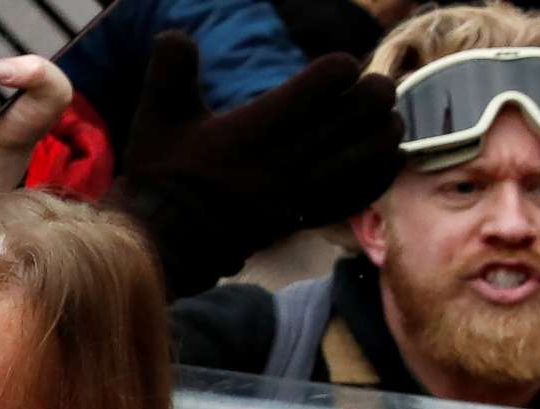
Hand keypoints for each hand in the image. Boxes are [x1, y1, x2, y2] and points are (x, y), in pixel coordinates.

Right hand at [111, 34, 401, 291]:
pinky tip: (375, 154)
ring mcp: (304, 191)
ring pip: (377, 146)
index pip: (332, 77)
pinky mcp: (310, 216)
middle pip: (368, 105)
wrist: (165, 243)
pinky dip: (381, 165)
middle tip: (361, 91)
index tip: (327, 75)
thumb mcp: (156, 120)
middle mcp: (288, 159)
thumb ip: (169, 72)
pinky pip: (369, 187)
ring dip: (382, 126)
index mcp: (256, 129)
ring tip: (370, 122)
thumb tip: (173, 34)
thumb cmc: (162, 176)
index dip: (338, 67)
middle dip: (372, 89)